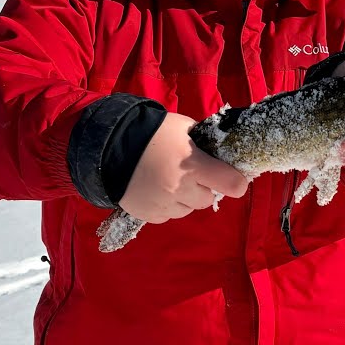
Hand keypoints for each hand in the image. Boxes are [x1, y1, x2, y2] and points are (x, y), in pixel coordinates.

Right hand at [121, 112, 248, 223]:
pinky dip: (166, 205)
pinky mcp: (148, 215)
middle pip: (206, 199)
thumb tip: (217, 153)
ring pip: (187, 210)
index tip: (233, 179)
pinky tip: (155, 189)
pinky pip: (167, 215)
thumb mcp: (182, 128)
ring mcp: (164, 204)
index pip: (231, 184)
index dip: (236, 182)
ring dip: (184, 199)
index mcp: (194, 165)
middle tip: (189, 174)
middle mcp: (181, 189)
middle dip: (202, 188)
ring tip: (168, 180)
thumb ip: (202, 142)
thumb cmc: (150, 132)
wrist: (108, 147)